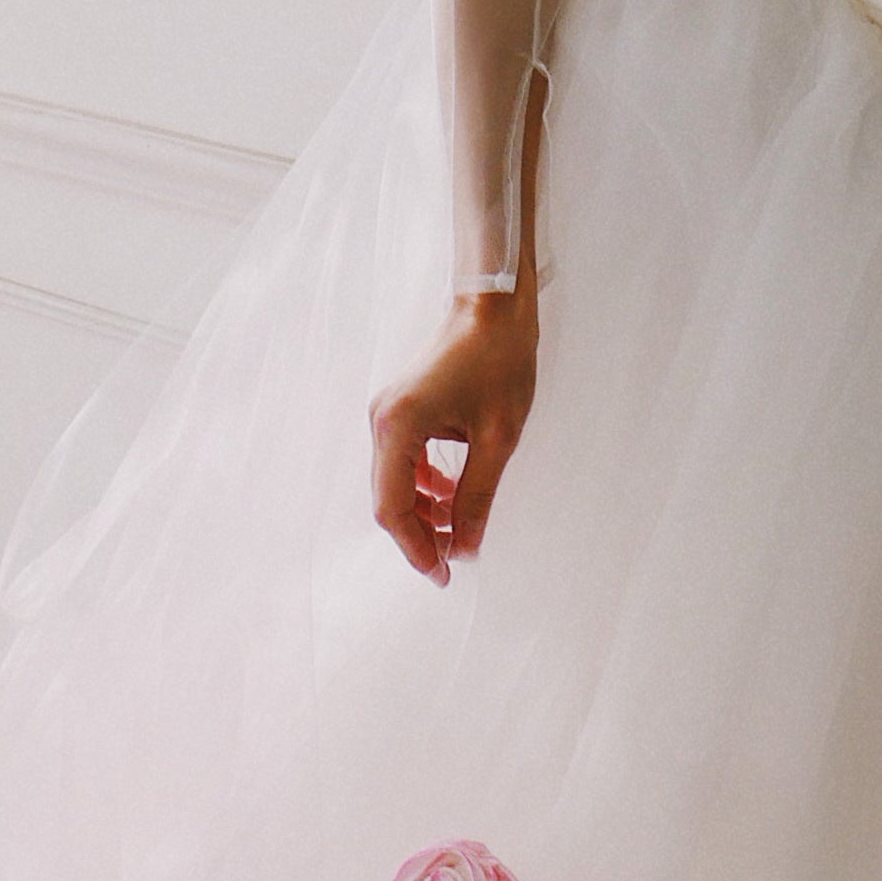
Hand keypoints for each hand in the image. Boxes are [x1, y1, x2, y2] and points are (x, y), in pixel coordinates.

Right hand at [369, 292, 538, 583]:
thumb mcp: (498, 438)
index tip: (443, 574)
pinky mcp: (400, 410)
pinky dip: (424, 486)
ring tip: (459, 531)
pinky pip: (403, 463)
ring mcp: (388, 414)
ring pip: (395, 483)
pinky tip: (451, 495)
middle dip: (420, 535)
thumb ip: (477, 496)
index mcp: (399, 427)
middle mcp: (383, 422)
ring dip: (424, 512)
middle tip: (453, 561)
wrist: (493, 306)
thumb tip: (467, 547)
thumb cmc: (498, 360)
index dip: (416, 548)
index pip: (394, 507)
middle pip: (389, 499)